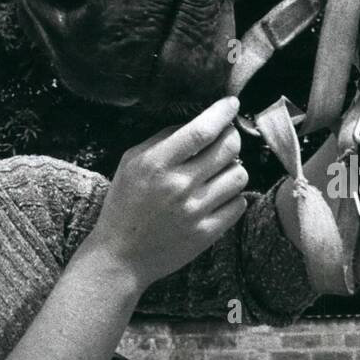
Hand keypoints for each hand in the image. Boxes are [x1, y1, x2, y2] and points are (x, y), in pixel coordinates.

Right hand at [83, 96, 248, 290]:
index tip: (231, 103)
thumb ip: (161, 139)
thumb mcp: (131, 163)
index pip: (201, 131)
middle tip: (225, 139)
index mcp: (157, 164)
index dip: (222, 113)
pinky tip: (217, 196)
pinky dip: (232, 196)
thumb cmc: (124, 204)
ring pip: (239, 176)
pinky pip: (238, 204)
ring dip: (234, 168)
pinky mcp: (207, 233)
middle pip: (228, 149)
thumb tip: (196, 122)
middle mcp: (179, 186)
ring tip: (218, 171)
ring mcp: (195, 212)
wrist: (121, 256)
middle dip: (232, 137)